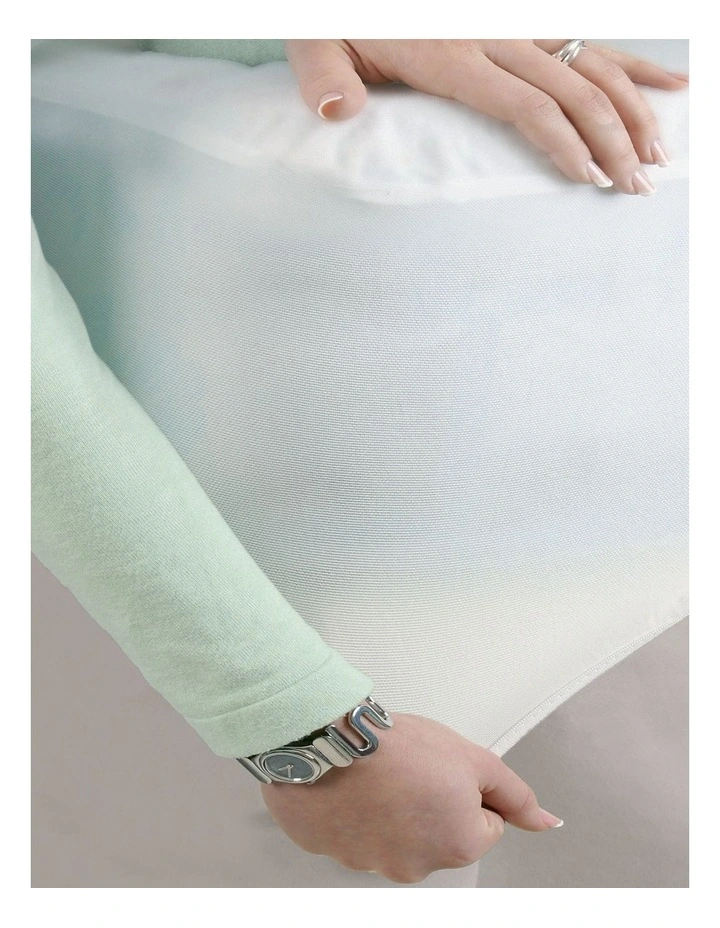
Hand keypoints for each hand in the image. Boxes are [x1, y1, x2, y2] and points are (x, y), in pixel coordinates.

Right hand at [260, 711, 561, 883]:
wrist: (326, 742)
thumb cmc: (393, 747)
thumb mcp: (472, 758)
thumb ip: (516, 795)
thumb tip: (547, 821)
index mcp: (459, 845)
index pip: (484, 820)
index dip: (466, 787)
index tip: (441, 770)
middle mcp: (419, 865)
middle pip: (441, 830)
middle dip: (431, 802)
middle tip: (410, 770)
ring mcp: (375, 864)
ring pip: (399, 832)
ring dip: (394, 807)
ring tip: (378, 774)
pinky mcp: (338, 852)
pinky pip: (359, 832)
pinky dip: (359, 812)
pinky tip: (355, 787)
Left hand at [285, 39, 687, 194]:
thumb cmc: (337, 18)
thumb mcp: (317, 46)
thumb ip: (324, 80)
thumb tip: (336, 112)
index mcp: (451, 52)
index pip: (527, 103)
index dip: (566, 141)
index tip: (592, 179)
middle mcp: (494, 33)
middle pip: (574, 87)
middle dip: (615, 137)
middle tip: (639, 185)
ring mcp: (514, 22)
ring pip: (594, 61)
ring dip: (635, 107)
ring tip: (660, 154)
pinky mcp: (524, 18)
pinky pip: (589, 36)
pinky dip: (633, 62)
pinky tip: (672, 84)